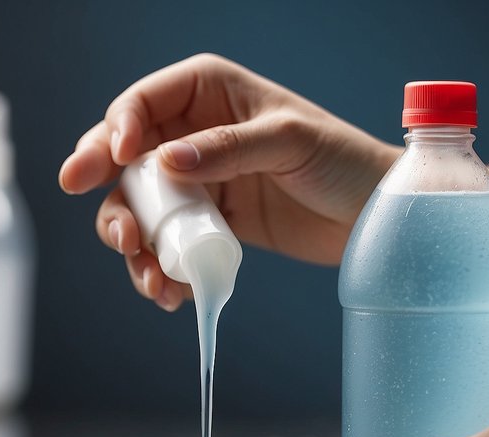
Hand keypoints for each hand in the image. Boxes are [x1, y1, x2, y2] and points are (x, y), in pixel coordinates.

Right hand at [58, 53, 397, 310]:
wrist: (376, 215)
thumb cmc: (343, 161)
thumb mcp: (288, 142)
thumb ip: (228, 147)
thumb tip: (167, 160)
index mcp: (208, 91)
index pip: (141, 105)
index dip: (116, 133)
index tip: (115, 164)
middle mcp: (194, 133)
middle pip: (126, 162)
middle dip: (112, 199)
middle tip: (119, 235)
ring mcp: (200, 181)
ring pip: (142, 210)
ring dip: (136, 247)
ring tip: (150, 278)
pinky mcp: (212, 224)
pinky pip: (171, 244)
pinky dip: (163, 269)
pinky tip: (172, 292)